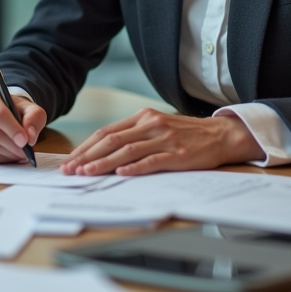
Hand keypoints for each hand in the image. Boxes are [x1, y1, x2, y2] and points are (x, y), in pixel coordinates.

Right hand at [0, 86, 46, 163]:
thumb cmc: (10, 110)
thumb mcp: (26, 107)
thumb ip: (34, 117)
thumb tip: (30, 136)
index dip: (13, 130)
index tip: (25, 141)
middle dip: (13, 146)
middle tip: (26, 151)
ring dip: (8, 156)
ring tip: (19, 153)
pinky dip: (0, 161)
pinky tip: (8, 155)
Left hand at [61, 109, 263, 176]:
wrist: (220, 135)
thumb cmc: (185, 134)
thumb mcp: (156, 127)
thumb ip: (133, 136)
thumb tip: (103, 152)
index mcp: (141, 118)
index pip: (106, 132)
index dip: (86, 147)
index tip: (70, 160)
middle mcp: (150, 125)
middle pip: (111, 140)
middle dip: (88, 156)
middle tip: (71, 169)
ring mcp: (164, 139)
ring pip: (127, 151)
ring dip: (103, 163)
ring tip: (87, 173)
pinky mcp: (178, 155)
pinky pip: (152, 161)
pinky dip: (135, 168)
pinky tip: (121, 173)